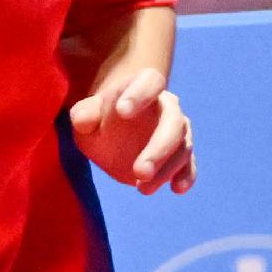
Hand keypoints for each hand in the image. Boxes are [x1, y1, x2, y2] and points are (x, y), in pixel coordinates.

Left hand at [69, 55, 194, 193]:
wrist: (111, 134)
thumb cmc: (97, 119)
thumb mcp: (84, 115)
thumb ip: (83, 115)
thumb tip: (84, 120)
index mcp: (142, 87)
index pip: (150, 82)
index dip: (140, 93)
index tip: (122, 111)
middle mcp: (166, 107)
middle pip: (173, 122)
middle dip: (159, 148)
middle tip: (140, 171)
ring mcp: (177, 131)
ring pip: (181, 146)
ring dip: (166, 169)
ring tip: (143, 188)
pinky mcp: (179, 154)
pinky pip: (188, 164)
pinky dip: (186, 176)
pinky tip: (177, 189)